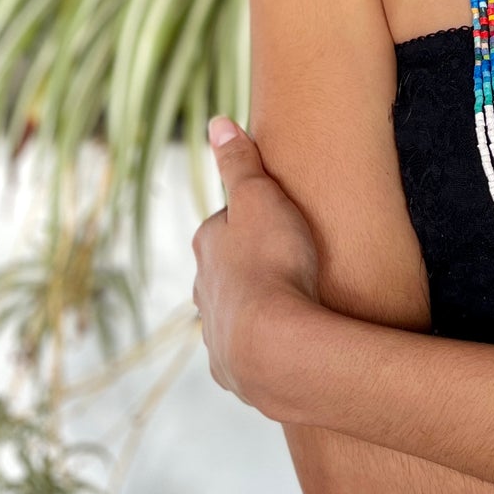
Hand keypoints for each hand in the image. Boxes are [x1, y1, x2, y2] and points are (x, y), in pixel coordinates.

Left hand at [190, 116, 319, 407]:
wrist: (276, 346)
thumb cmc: (271, 263)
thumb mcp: (260, 198)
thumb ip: (239, 163)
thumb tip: (216, 122)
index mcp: (207, 246)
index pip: (224, 224)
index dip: (253, 219)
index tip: (280, 219)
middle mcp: (202, 291)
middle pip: (224, 271)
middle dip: (248, 266)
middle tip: (288, 262)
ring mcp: (217, 333)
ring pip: (232, 313)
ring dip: (254, 309)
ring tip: (291, 307)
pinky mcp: (234, 371)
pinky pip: (247, 353)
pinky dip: (262, 347)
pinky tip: (285, 346)